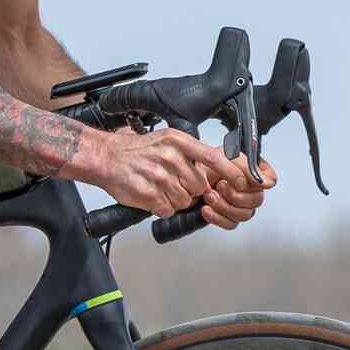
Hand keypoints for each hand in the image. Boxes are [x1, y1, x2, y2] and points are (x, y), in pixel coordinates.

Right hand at [81, 128, 233, 217]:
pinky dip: (162, 207)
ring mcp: (159, 177)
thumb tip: (213, 168)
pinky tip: (152, 195)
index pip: (213, 157)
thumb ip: (190, 152)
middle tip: (175, 183)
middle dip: (191, 190)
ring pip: (184, 200)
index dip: (230, 171)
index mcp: (178, 142)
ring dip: (175, 199)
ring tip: (159, 187)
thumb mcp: (167, 140)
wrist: (106, 158)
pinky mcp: (149, 194)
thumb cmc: (136, 150)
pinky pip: (167, 209)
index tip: (242, 181)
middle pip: (199, 186)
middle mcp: (170, 157)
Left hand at [195, 156, 277, 231]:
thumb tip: (267, 182)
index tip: (244, 181)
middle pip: (256, 200)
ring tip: (209, 196)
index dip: (260, 182)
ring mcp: (238, 204)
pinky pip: (231, 224)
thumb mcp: (224, 157)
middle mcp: (248, 188)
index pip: (270, 179)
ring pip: (244, 214)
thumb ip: (247, 168)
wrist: (183, 177)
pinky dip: (217, 217)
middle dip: (235, 195)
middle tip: (219, 186)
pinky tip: (206, 209)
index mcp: (250, 170)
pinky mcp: (227, 216)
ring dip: (224, 206)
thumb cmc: (202, 164)